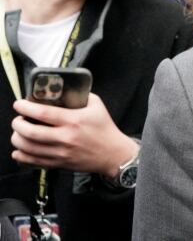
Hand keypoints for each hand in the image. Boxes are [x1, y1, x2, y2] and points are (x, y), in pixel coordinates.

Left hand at [11, 93, 138, 177]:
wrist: (113, 153)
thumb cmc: (105, 128)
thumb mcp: (97, 106)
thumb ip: (81, 96)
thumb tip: (63, 90)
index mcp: (74, 120)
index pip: (43, 113)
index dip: (26, 108)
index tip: (19, 104)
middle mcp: (65, 137)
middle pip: (31, 132)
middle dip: (17, 124)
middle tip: (17, 119)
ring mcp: (61, 152)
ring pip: (28, 148)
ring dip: (17, 139)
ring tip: (18, 132)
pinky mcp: (59, 164)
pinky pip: (33, 161)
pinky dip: (21, 156)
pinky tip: (19, 150)